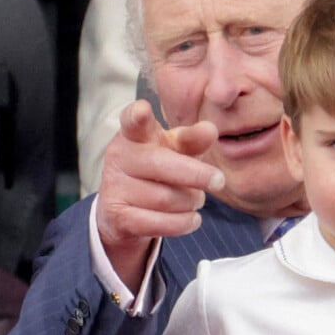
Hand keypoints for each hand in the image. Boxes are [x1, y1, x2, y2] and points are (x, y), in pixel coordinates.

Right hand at [97, 100, 224, 290]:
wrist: (125, 211)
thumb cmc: (158, 170)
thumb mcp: (175, 150)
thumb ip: (192, 140)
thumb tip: (210, 130)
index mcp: (134, 134)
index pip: (133, 121)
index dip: (137, 115)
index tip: (143, 110)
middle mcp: (119, 157)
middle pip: (163, 165)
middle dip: (197, 174)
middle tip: (219, 181)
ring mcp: (114, 187)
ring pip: (167, 198)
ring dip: (191, 202)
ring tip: (195, 200)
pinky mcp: (117, 216)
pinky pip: (159, 224)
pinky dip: (183, 223)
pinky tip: (192, 219)